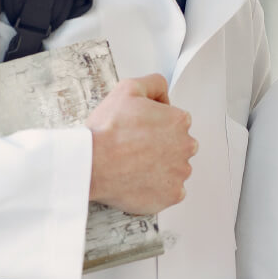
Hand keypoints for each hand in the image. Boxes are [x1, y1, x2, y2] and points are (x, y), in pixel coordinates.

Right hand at [86, 73, 196, 213]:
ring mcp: (180, 173)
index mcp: (179, 121)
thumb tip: (164, 92)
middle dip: (161, 147)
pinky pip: (170, 192)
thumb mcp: (128, 88)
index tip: (140, 131)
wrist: (91, 164)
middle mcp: (186, 146)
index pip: (176, 122)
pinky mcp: (172, 195)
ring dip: (159, 168)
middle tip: (135, 149)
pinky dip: (157, 189)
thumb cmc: (107, 130)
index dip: (156, 125)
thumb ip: (153, 83)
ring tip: (134, 166)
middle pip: (178, 146)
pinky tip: (139, 181)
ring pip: (174, 169)